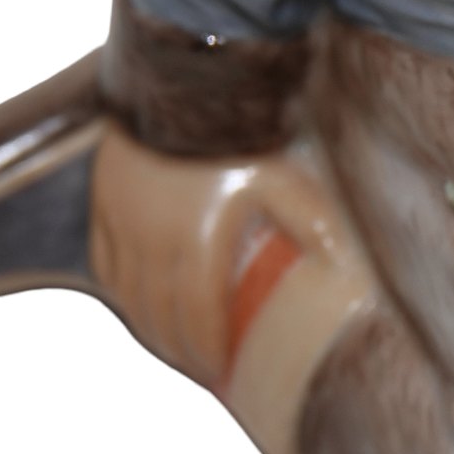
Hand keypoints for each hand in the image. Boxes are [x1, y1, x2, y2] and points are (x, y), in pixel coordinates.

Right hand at [89, 126, 371, 453]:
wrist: (189, 82)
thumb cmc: (244, 135)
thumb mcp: (288, 183)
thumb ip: (316, 228)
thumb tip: (349, 270)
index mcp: (197, 244)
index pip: (198, 318)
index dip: (207, 351)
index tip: (219, 372)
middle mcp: (151, 241)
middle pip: (158, 316)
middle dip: (178, 349)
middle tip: (199, 368)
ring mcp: (122, 220)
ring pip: (128, 293)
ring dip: (148, 325)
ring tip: (171, 345)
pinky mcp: (105, 200)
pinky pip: (105, 261)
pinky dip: (121, 290)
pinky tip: (136, 302)